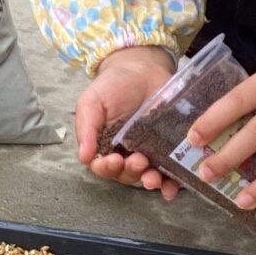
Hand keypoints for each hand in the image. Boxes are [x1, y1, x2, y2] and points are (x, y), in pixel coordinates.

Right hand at [75, 46, 180, 199]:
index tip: (113, 160)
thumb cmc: (113, 85)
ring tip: (153, 177)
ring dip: (150, 182)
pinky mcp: (168, 148)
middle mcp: (125, 154)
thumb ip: (86, 128)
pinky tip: (172, 186)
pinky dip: (171, 182)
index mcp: (103, 146)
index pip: (102, 167)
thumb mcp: (92, 102)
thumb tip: (83, 157)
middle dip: (131, 173)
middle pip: (125, 175)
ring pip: (147, 176)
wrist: (143, 68)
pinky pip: (170, 170)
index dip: (107, 169)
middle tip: (138, 161)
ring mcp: (148, 152)